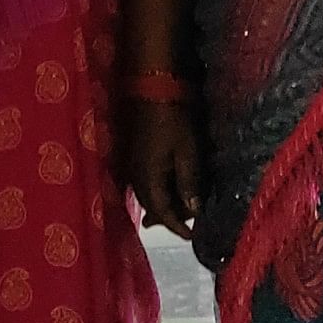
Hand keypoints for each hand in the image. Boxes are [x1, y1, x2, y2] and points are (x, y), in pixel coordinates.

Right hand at [119, 96, 204, 239]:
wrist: (151, 85)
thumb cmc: (173, 118)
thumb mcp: (187, 151)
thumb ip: (188, 183)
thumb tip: (192, 211)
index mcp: (148, 178)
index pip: (162, 212)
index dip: (177, 226)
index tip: (192, 237)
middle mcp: (134, 175)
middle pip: (151, 205)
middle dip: (169, 217)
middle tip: (188, 224)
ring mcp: (130, 163)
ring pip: (146, 193)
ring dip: (162, 203)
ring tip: (178, 210)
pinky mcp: (132, 152)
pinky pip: (142, 181)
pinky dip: (156, 189)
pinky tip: (165, 187)